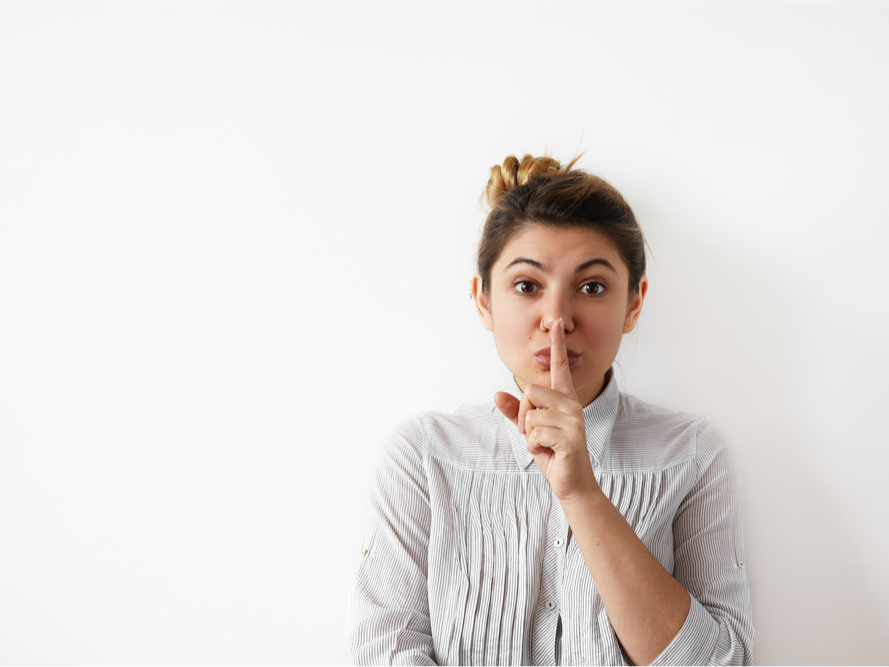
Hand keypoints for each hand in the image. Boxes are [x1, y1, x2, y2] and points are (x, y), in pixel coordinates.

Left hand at [494, 318, 599, 501]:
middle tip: (535, 434)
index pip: (560, 367)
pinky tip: (547, 453)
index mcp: (564, 399)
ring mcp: (573, 420)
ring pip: (529, 415)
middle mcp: (571, 405)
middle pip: (530, 391)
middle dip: (523, 415)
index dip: (557, 345)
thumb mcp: (529, 430)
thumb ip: (515, 411)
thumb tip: (496, 394)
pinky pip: (534, 433)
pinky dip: (533, 447)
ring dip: (528, 435)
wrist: (571, 482)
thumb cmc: (552, 453)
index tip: (557, 322)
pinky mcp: (570, 437)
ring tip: (544, 445)